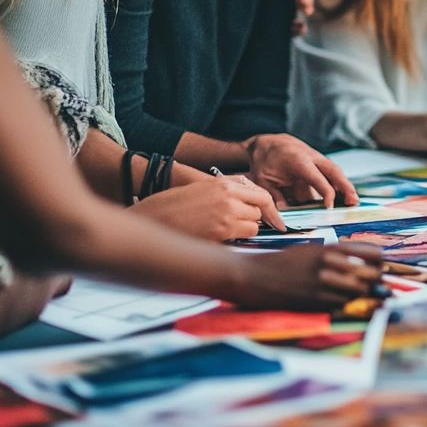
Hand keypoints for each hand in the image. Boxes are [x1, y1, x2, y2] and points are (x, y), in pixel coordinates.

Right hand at [131, 177, 283, 241]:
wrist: (149, 219)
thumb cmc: (169, 205)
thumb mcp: (200, 188)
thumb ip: (225, 191)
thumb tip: (247, 199)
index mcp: (223, 185)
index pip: (262, 195)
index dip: (272, 210)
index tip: (277, 221)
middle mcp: (229, 199)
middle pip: (259, 212)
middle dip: (252, 219)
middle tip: (237, 225)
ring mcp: (226, 217)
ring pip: (253, 228)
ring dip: (244, 231)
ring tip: (221, 230)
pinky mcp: (220, 235)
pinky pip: (240, 240)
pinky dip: (234, 242)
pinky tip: (215, 238)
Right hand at [230, 242, 384, 309]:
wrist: (255, 276)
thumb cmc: (284, 262)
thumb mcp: (312, 250)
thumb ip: (336, 254)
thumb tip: (362, 263)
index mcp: (332, 248)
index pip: (373, 253)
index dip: (381, 263)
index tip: (380, 268)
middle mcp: (330, 264)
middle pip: (372, 274)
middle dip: (377, 281)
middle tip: (375, 285)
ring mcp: (323, 283)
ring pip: (360, 292)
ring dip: (363, 295)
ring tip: (359, 295)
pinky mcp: (315, 301)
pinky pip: (343, 304)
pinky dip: (347, 304)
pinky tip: (342, 302)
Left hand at [246, 134, 358, 209]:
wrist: (268, 143)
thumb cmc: (265, 160)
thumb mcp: (262, 179)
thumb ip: (274, 196)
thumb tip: (284, 214)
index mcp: (298, 160)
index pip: (318, 178)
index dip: (326, 193)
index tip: (329, 207)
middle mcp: (312, 157)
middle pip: (334, 171)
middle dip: (345, 186)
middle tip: (354, 201)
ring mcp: (316, 158)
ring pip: (336, 171)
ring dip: (346, 186)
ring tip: (354, 202)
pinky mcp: (318, 162)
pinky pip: (331, 173)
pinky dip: (338, 184)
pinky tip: (344, 196)